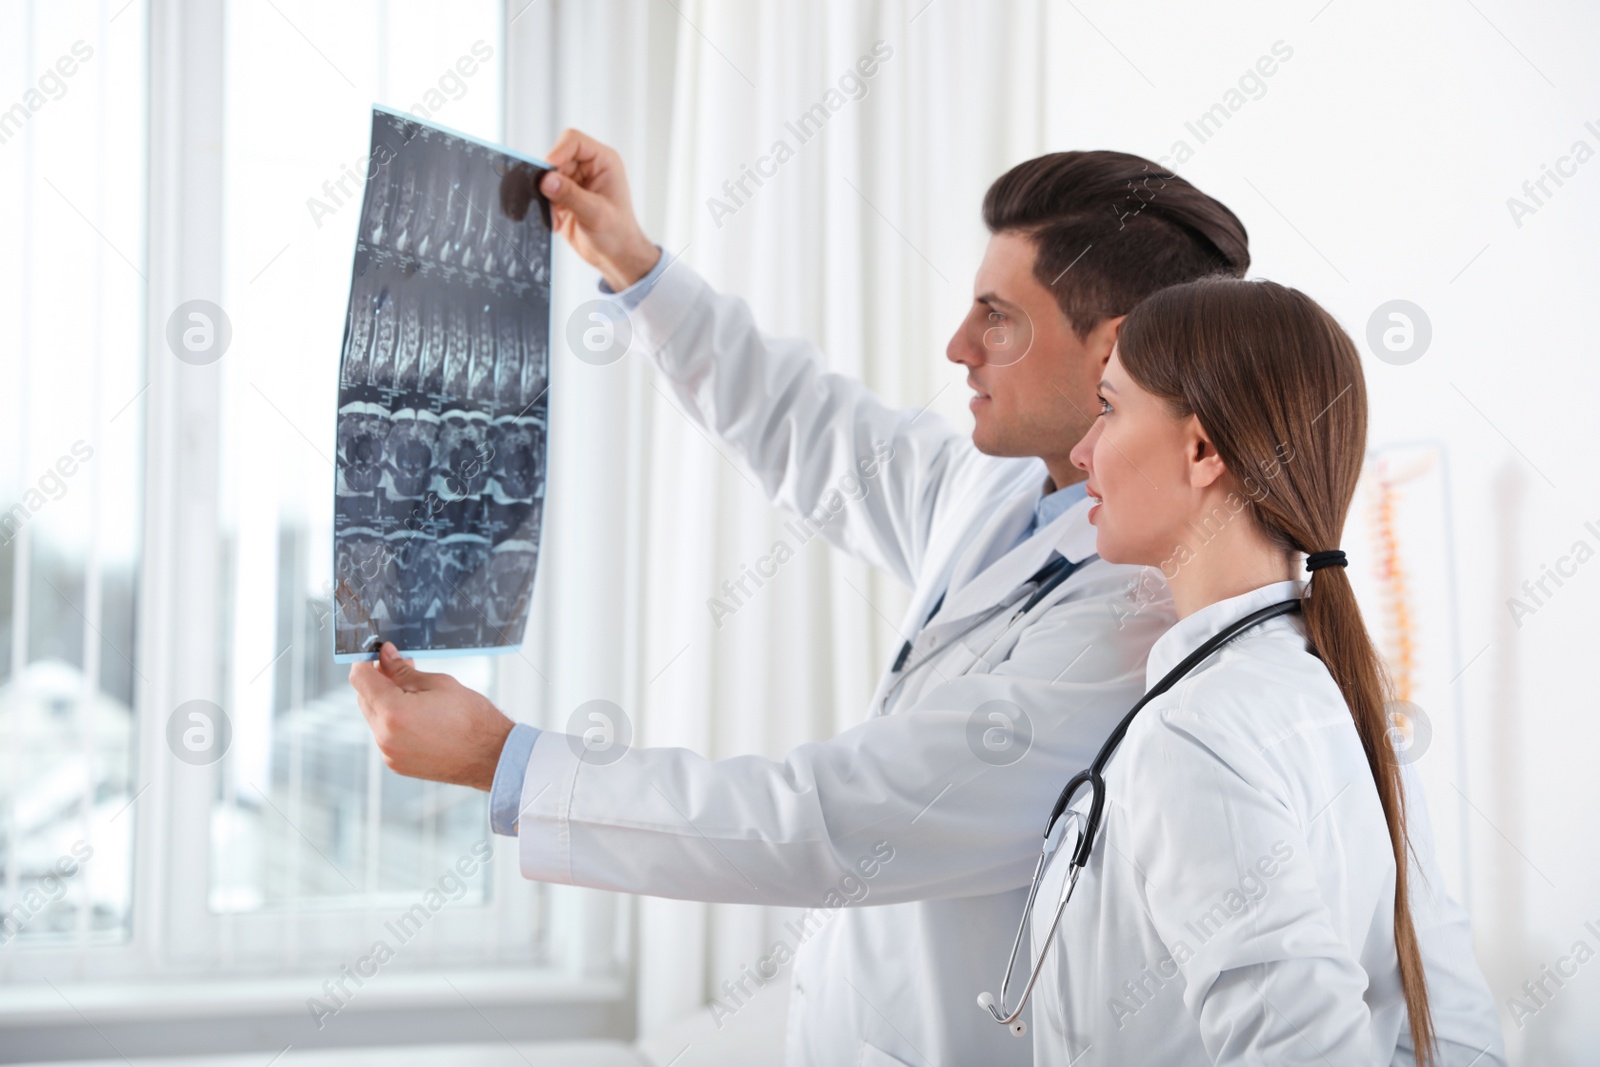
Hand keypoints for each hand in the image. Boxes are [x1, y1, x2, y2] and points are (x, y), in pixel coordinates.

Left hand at [349, 642, 515, 791]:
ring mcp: (390, 753)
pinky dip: (394, 722)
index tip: (376, 653)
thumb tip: (385, 656)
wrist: (491, 755)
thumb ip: (403, 671)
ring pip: (374, 717)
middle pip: (364, 698)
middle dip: (378, 680)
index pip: (360, 679)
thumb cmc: (472, 719)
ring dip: (386, 702)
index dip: (365, 661)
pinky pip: (385, 735)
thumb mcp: (438, 684)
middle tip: (402, 667)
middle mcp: (385, 736)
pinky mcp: (397, 764)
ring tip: (415, 694)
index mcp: (393, 713)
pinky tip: (418, 715)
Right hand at [540, 128, 661, 290]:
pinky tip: (558, 222)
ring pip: (547, 177)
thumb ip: (571, 195)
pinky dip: (546, 207)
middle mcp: (589, 167)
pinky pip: (545, 193)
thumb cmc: (618, 234)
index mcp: (604, 161)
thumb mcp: (596, 214)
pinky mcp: (565, 196)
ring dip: (547, 197)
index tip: (547, 173)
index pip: (573, 141)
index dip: (557, 152)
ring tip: (558, 215)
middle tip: (552, 201)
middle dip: (550, 180)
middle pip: (556, 159)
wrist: (616, 256)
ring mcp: (575, 181)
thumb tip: (546, 179)